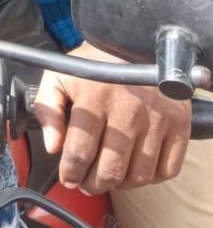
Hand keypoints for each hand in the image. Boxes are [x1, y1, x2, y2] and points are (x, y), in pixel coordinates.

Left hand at [34, 41, 190, 193]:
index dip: (70, 172)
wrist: (135, 43)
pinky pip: (166, 169)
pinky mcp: (178, 123)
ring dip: (120, 184)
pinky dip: (150, 177)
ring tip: (108, 174)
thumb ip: (48, 108)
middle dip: (92, 184)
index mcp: (95, 96)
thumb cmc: (95, 63)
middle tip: (86, 182)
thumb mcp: (60, 75)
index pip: (79, 152)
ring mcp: (156, 118)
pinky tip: (135, 165)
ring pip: (138, 176)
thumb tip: (52, 146)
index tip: (68, 177)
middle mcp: (128, 110)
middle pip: (110, 170)